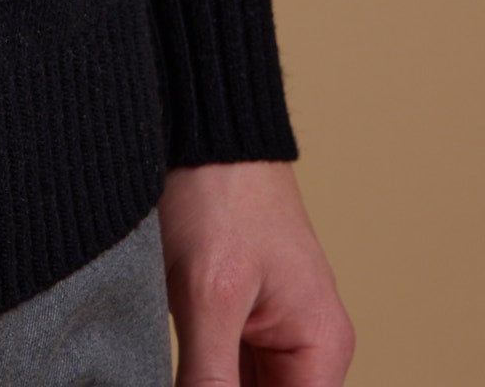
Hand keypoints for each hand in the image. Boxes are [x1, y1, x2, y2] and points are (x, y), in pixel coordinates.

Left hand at [157, 160, 353, 385]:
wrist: (198, 123)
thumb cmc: (218, 191)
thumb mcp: (209, 293)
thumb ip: (210, 380)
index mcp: (321, 347)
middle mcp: (304, 349)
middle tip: (183, 379)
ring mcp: (266, 338)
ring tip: (176, 370)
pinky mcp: (232, 324)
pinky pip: (218, 379)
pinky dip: (195, 382)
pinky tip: (163, 372)